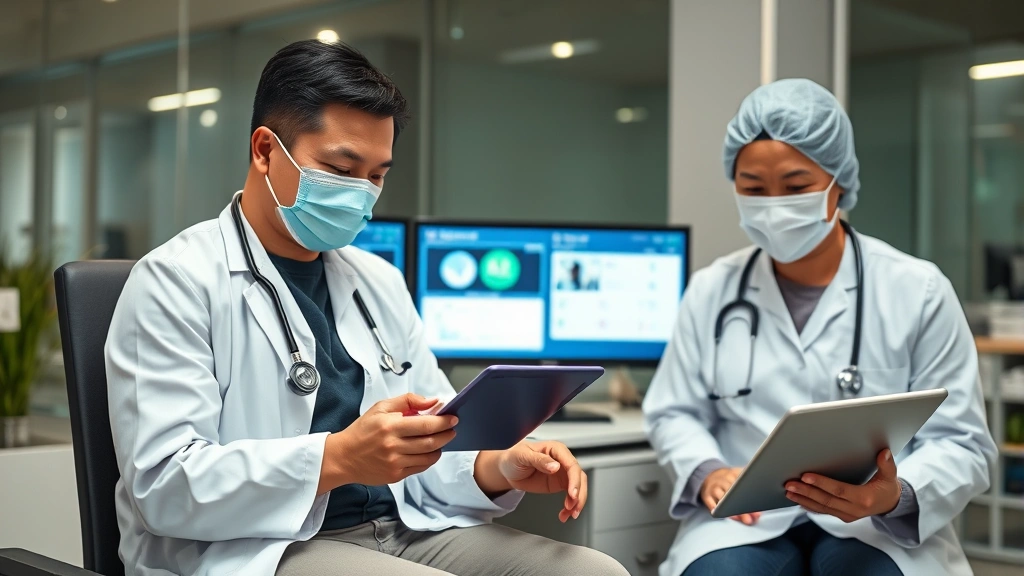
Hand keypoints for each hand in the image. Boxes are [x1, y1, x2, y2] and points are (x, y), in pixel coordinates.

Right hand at [319, 394, 457, 492]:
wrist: (343, 457)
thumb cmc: (363, 430)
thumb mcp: (381, 407)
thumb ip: (408, 400)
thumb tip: (432, 401)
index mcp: (390, 426)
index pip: (425, 424)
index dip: (443, 422)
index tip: (453, 418)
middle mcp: (393, 446)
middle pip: (430, 442)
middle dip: (446, 435)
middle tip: (452, 429)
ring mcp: (395, 463)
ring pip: (428, 457)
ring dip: (440, 448)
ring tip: (441, 439)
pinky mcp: (395, 476)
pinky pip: (420, 468)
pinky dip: (429, 459)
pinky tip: (429, 451)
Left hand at [475, 441, 587, 522]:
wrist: (507, 470)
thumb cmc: (513, 458)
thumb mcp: (522, 456)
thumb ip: (539, 460)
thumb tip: (555, 466)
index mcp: (555, 449)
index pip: (571, 464)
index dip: (574, 479)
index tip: (572, 493)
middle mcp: (562, 461)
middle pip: (579, 476)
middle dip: (579, 493)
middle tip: (572, 506)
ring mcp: (562, 473)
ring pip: (578, 487)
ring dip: (577, 502)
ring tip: (569, 514)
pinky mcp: (559, 484)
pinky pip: (571, 495)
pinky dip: (570, 506)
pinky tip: (564, 514)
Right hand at [701, 467, 760, 525]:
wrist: (710, 476)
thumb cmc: (731, 480)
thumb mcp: (741, 473)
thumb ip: (752, 480)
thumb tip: (768, 492)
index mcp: (734, 474)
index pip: (744, 485)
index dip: (751, 497)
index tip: (757, 508)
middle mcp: (724, 480)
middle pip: (734, 494)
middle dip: (743, 507)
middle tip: (751, 518)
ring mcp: (714, 488)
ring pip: (723, 500)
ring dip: (732, 511)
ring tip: (741, 519)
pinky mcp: (706, 496)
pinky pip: (711, 504)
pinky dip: (718, 510)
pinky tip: (724, 515)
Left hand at [784, 449, 901, 522]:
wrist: (890, 504)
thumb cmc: (887, 487)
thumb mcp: (890, 476)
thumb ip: (887, 464)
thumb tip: (884, 452)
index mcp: (865, 499)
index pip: (839, 490)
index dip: (822, 483)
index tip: (805, 476)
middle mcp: (854, 510)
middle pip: (825, 500)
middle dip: (805, 492)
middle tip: (789, 484)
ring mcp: (847, 515)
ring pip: (821, 507)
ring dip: (803, 499)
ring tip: (788, 490)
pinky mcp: (842, 516)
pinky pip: (823, 511)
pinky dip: (809, 505)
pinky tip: (797, 499)